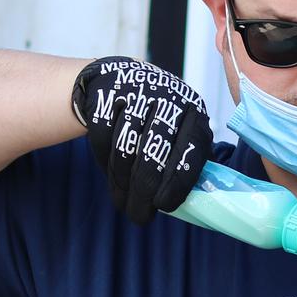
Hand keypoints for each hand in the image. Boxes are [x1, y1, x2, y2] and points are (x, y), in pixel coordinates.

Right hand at [72, 56, 212, 223]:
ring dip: (122, 184)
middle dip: (144, 193)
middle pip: (153, 155)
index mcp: (194, 108)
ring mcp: (135, 93)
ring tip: (124, 202)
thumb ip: (188, 159)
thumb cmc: (157, 117)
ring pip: (125, 151)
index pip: (191, 150)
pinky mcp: (105, 96)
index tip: (165, 206)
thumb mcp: (181, 129)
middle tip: (139, 216)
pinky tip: (112, 178)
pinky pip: (102, 140)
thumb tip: (191, 201)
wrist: (118, 80)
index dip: (178, 183)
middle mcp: (168, 97)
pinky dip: (104, 164)